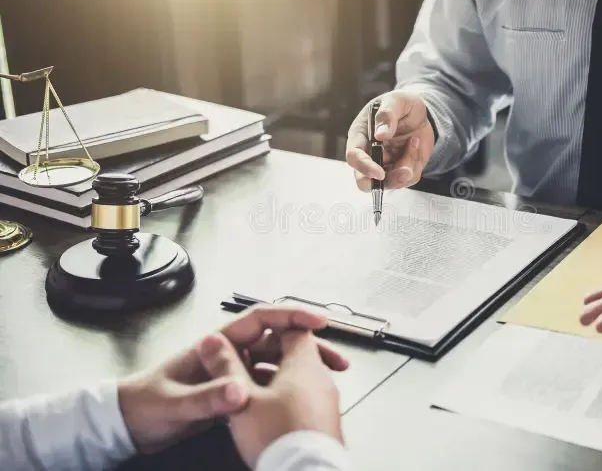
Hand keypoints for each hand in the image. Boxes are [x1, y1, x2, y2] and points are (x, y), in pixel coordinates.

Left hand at [118, 306, 348, 453]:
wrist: (126, 425)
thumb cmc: (143, 406)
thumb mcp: (174, 405)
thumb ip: (206, 399)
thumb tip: (239, 391)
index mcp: (216, 345)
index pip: (261, 319)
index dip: (292, 316)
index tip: (318, 321)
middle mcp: (228, 354)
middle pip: (277, 342)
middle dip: (309, 347)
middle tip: (335, 360)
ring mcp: (231, 373)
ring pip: (276, 365)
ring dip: (303, 369)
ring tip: (328, 379)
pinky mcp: (231, 393)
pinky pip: (268, 386)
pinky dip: (288, 389)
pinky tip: (302, 398)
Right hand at [346, 91, 434, 190]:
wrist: (420, 114)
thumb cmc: (402, 105)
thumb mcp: (396, 101)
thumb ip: (387, 115)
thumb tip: (380, 134)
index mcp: (360, 136)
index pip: (354, 156)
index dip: (364, 167)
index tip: (380, 173)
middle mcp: (369, 154)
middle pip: (365, 181)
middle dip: (386, 181)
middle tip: (405, 172)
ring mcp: (384, 165)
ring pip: (390, 182)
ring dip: (407, 167)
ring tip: (415, 141)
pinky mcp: (400, 171)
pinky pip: (408, 178)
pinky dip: (416, 163)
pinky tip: (416, 144)